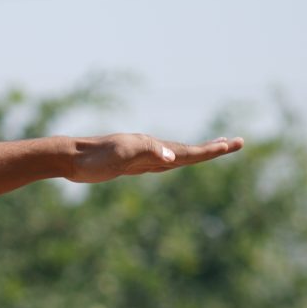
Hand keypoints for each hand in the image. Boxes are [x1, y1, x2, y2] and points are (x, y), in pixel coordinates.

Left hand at [64, 132, 243, 183]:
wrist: (70, 158)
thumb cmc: (93, 158)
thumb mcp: (120, 155)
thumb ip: (146, 152)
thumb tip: (172, 158)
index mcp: (153, 147)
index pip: (189, 151)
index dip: (212, 150)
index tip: (234, 144)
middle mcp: (151, 149)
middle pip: (188, 150)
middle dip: (213, 149)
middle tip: (237, 143)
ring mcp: (141, 156)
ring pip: (176, 155)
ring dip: (196, 153)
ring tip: (214, 148)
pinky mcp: (130, 164)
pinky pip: (160, 163)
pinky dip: (173, 161)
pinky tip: (172, 162)